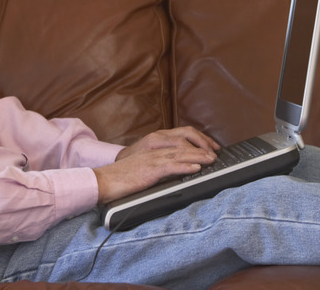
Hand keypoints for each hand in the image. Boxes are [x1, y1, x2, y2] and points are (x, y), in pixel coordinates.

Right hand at [93, 127, 219, 204]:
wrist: (104, 181)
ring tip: (212, 160)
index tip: (208, 149)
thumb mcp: (141, 168)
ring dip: (198, 157)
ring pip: (180, 154)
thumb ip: (156, 167)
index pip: (178, 140)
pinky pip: (170, 167)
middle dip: (201, 148)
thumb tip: (173, 172)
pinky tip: (195, 169)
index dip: (195, 142)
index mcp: (152, 148)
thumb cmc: (121, 178)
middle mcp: (154, 150)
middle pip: (182, 144)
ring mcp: (152, 159)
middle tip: (216, 154)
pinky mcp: (150, 170)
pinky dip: (184, 167)